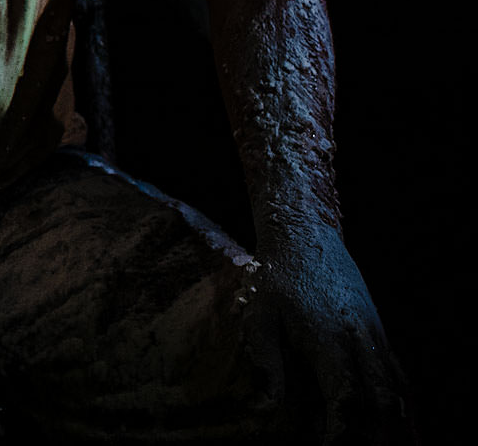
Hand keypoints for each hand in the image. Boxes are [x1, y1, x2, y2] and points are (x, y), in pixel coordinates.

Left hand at [254, 223, 407, 441]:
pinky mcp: (379, 328)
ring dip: (391, 417)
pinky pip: (399, 370)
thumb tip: (266, 408)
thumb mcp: (259, 314)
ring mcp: (374, 333)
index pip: (344, 395)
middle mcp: (359, 338)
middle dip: (374, 429)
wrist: (306, 235)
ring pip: (397, 386)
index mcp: (328, 338)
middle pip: (381, 397)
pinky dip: (400, 397)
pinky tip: (397, 419)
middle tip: (358, 445)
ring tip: (382, 440)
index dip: (340, 427)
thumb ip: (265, 361)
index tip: (329, 444)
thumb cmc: (276, 276)